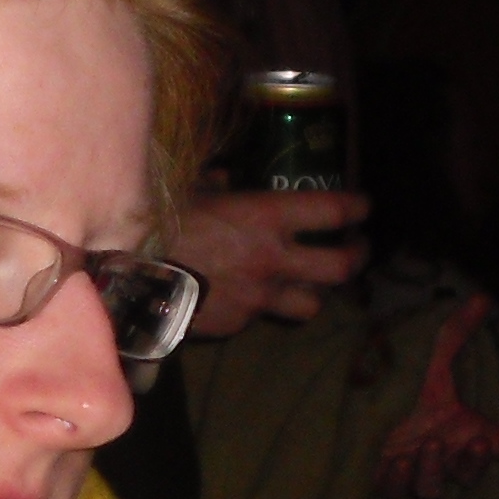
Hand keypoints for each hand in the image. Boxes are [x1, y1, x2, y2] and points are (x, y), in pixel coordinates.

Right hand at [175, 187, 371, 336]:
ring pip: (312, 303)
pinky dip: (263, 305)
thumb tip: (224, 176)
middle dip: (357, 256)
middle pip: (341, 267)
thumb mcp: (192, 191)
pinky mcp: (240, 322)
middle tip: (358, 248)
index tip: (364, 207)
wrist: (134, 278)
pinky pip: (263, 315)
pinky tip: (249, 296)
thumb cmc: (162, 224)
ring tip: (313, 282)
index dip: (357, 208)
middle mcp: (274, 260)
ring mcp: (260, 297)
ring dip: (316, 291)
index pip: (333, 212)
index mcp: (266, 218)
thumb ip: (216, 183)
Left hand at [369, 298, 498, 498]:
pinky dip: (400, 479)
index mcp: (463, 430)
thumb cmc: (400, 381)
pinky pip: (395, 490)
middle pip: (469, 472)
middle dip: (475, 462)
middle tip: (477, 443)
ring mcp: (413, 470)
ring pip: (432, 486)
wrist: (353, 396)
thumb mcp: (429, 356)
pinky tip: (398, 462)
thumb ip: (456, 332)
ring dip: (435, 470)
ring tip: (431, 446)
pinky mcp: (383, 479)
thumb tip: (481, 296)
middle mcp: (443, 455)